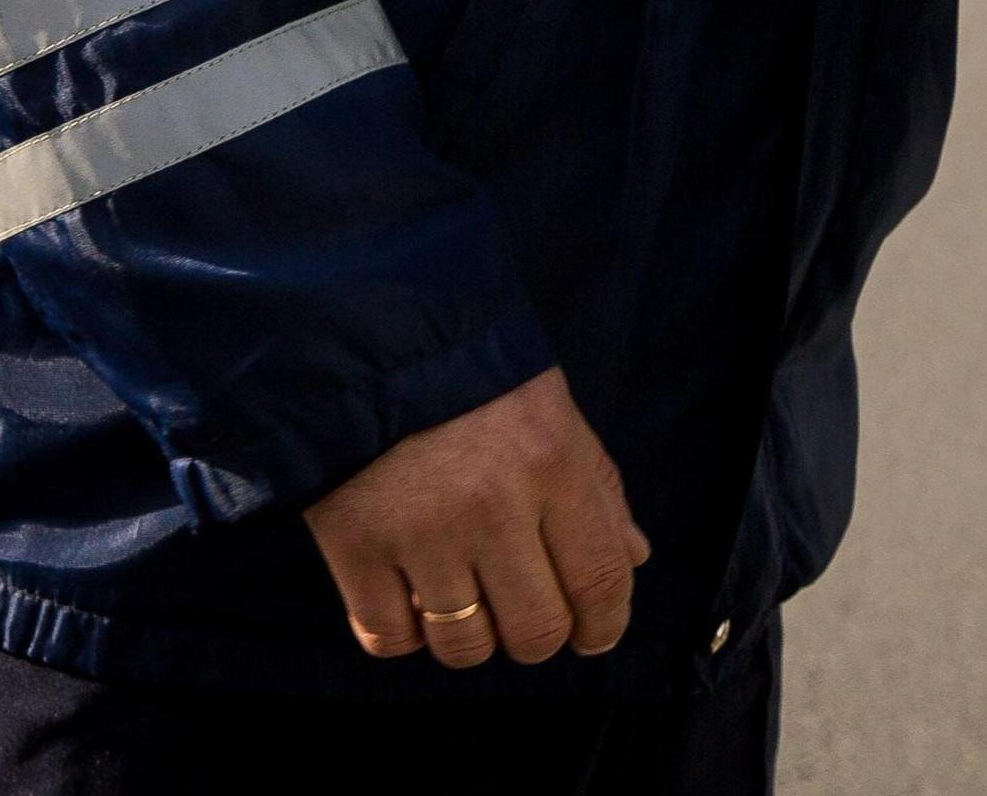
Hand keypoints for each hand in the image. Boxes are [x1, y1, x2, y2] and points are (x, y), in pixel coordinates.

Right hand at [302, 367, 647, 669]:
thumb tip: (632, 559)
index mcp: (553, 465)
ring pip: (465, 646)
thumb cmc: (471, 376)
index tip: (593, 637)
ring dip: (470, 639)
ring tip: (462, 601)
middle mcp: (493, 507)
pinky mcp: (355, 548)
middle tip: (521, 615)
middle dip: (536, 637)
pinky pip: (390, 638)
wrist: (361, 339)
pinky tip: (408, 598)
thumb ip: (597, 487)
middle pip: (535, 631)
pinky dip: (403, 634)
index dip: (605, 625)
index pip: (600, 578)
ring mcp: (421, 533)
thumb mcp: (552, 411)